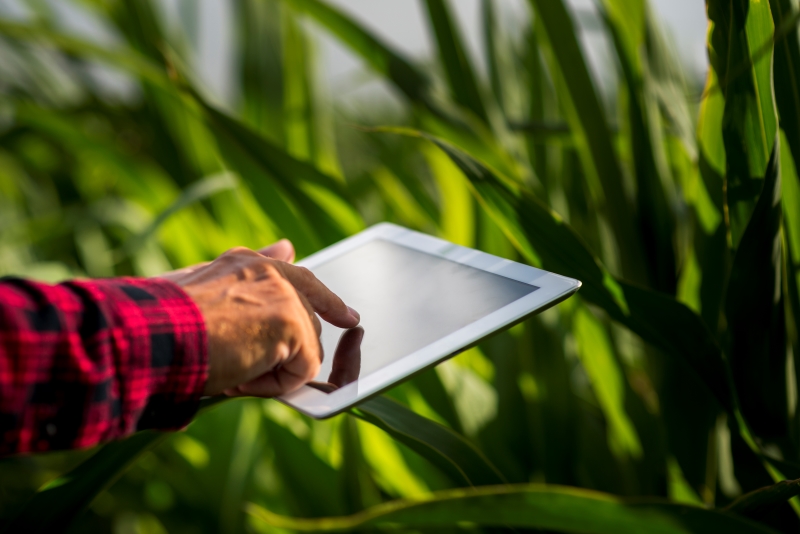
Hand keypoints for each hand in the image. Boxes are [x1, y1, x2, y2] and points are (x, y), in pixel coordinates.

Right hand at [161, 241, 359, 396]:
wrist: (146, 336)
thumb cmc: (162, 323)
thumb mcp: (203, 294)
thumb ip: (250, 273)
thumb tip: (287, 246)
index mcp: (249, 263)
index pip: (300, 279)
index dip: (327, 301)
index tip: (349, 319)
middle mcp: (271, 272)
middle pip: (306, 324)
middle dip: (283, 353)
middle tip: (232, 365)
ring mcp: (284, 296)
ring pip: (304, 350)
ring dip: (271, 370)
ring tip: (227, 366)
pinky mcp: (290, 324)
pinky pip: (303, 369)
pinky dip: (274, 385)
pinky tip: (239, 375)